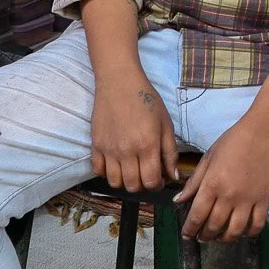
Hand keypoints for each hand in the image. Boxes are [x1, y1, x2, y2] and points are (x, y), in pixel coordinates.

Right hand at [91, 76, 178, 192]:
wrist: (120, 83)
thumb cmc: (147, 101)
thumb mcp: (166, 124)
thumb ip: (170, 152)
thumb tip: (173, 177)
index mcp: (147, 145)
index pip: (150, 181)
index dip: (157, 185)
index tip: (159, 179)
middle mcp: (127, 151)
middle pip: (132, 186)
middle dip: (142, 185)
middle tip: (145, 174)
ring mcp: (109, 149)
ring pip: (114, 182)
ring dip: (124, 182)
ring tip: (131, 170)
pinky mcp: (96, 145)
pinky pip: (98, 171)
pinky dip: (107, 173)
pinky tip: (116, 164)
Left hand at [176, 119, 268, 240]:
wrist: (263, 131)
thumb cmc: (233, 141)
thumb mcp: (208, 158)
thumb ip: (194, 182)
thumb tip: (178, 201)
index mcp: (212, 184)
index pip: (197, 215)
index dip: (189, 229)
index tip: (187, 234)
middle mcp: (229, 196)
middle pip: (214, 226)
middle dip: (204, 235)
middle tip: (201, 237)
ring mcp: (248, 200)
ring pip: (235, 231)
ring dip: (225, 238)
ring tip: (219, 237)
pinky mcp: (264, 199)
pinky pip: (256, 225)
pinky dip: (248, 233)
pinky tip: (242, 231)